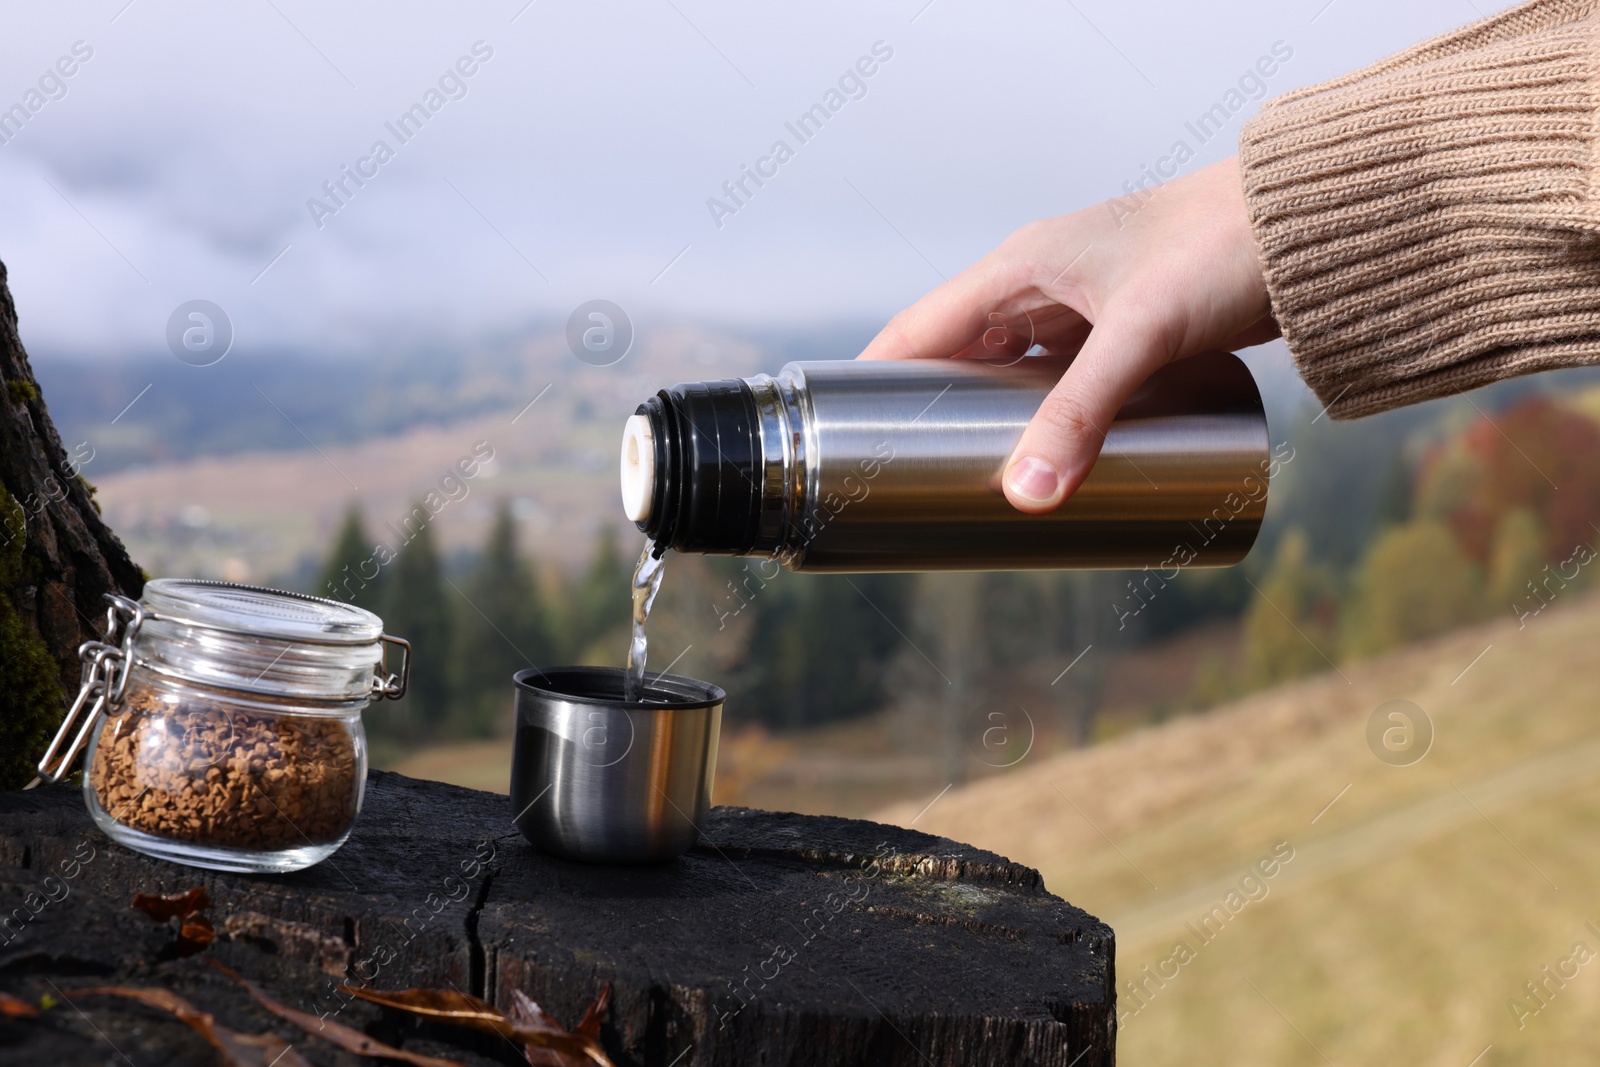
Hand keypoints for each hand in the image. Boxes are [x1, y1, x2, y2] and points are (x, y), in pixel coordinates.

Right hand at [856, 157, 1277, 513]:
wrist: (1314, 227)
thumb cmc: (1221, 248)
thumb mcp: (1140, 333)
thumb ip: (1083, 412)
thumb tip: (1027, 496)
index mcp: (1021, 265)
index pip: (921, 327)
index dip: (876, 377)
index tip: (842, 433)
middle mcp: (1042, 286)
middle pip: (962, 359)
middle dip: (934, 414)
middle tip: (908, 480)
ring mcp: (1085, 312)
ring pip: (1015, 376)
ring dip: (994, 424)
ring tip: (968, 483)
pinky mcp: (1126, 335)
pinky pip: (1065, 385)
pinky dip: (1049, 423)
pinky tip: (1048, 461)